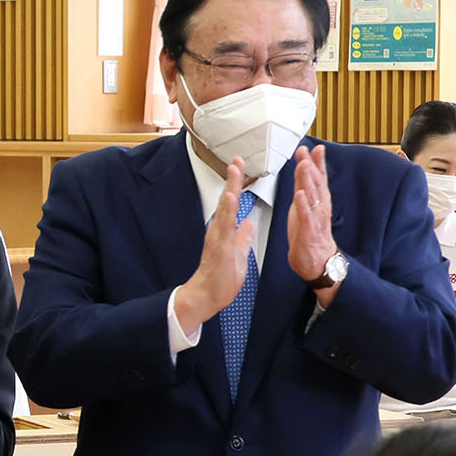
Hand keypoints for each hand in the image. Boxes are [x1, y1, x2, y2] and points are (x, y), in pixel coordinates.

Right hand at [172, 158, 253, 336]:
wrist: (208, 296)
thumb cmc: (221, 278)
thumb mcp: (239, 253)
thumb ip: (242, 236)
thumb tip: (248, 224)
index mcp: (225, 230)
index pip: (233, 202)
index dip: (237, 184)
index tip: (240, 166)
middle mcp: (220, 230)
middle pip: (227, 199)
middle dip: (232, 179)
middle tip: (237, 159)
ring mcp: (218, 237)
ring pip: (225, 209)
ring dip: (230, 189)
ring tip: (234, 171)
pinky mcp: (219, 247)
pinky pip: (224, 226)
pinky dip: (228, 211)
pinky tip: (231, 198)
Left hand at [283, 144, 337, 287]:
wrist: (318, 261)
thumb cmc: (310, 233)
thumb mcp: (306, 204)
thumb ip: (305, 185)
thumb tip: (304, 166)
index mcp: (318, 199)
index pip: (319, 177)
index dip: (316, 161)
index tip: (312, 147)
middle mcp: (319, 206)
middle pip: (316, 182)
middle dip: (310, 166)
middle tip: (305, 151)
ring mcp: (315, 218)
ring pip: (312, 196)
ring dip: (308, 180)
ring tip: (304, 165)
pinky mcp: (308, 230)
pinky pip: (306, 216)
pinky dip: (303, 205)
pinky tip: (300, 194)